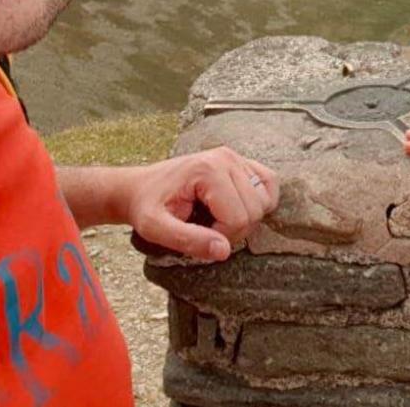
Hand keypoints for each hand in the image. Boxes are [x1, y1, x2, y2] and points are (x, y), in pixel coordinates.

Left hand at [125, 147, 278, 260]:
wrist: (140, 187)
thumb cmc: (146, 207)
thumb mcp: (155, 228)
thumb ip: (188, 240)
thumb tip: (224, 251)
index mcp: (207, 170)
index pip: (238, 218)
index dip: (221, 236)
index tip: (198, 234)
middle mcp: (226, 158)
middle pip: (255, 210)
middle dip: (234, 229)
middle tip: (206, 229)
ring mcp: (236, 157)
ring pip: (265, 200)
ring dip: (246, 217)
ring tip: (218, 217)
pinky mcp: (242, 161)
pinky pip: (270, 183)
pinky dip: (261, 201)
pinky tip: (237, 207)